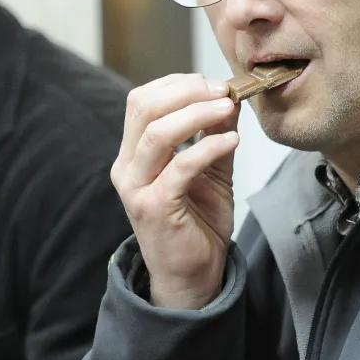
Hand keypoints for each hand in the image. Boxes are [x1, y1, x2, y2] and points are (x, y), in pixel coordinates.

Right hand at [111, 73, 239, 309]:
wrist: (194, 276)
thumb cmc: (198, 224)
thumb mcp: (211, 169)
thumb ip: (214, 134)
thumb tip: (228, 96)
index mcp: (134, 154)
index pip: (142, 101)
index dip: (176, 84)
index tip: (212, 83)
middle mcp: (127, 167)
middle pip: (144, 107)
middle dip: (186, 91)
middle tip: (220, 90)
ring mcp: (136, 188)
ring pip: (157, 132)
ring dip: (197, 113)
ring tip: (228, 108)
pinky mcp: (154, 207)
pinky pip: (181, 166)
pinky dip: (208, 147)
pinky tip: (231, 141)